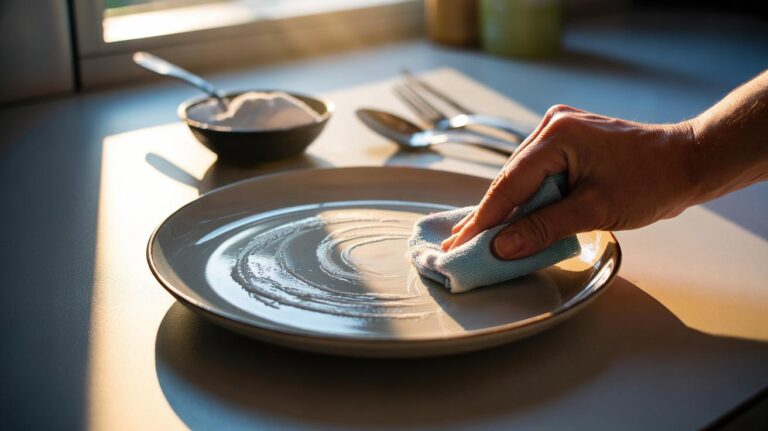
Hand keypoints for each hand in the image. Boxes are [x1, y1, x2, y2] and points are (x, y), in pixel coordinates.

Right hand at [442, 104, 697, 258]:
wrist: (687, 161)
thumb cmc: (651, 182)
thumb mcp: (595, 210)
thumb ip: (543, 227)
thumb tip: (500, 247)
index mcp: (556, 136)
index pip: (508, 185)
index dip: (483, 220)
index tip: (458, 244)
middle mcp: (551, 125)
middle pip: (510, 181)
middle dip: (489, 216)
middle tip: (458, 245)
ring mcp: (558, 131)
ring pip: (521, 178)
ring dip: (506, 209)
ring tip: (475, 236)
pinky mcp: (566, 142)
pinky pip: (536, 174)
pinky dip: (525, 199)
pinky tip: (507, 218)